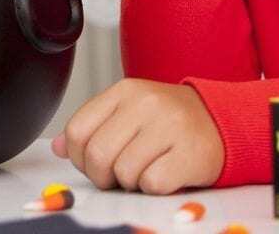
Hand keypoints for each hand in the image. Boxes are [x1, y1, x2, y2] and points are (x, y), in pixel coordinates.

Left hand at [50, 78, 223, 193]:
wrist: (220, 122)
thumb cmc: (168, 121)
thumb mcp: (129, 112)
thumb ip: (94, 126)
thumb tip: (57, 146)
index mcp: (124, 90)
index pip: (77, 130)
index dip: (79, 157)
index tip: (94, 162)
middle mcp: (145, 102)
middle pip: (98, 155)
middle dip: (103, 175)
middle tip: (120, 174)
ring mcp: (169, 126)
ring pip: (124, 172)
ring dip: (131, 182)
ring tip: (146, 169)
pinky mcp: (189, 153)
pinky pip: (152, 184)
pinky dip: (154, 187)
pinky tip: (165, 172)